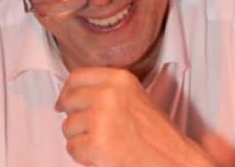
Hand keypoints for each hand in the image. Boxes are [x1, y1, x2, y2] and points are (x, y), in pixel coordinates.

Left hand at [56, 67, 214, 166]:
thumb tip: (75, 93)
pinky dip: (82, 155)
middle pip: (69, 100)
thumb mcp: (134, 95)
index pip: (77, 76)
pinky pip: (72, 148)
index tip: (63, 101)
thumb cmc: (155, 132)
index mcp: (119, 79)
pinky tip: (100, 154)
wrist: (171, 159)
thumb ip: (108, 88)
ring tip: (100, 142)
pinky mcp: (97, 144)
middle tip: (83, 127)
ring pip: (67, 126)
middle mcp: (109, 94)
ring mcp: (101, 118)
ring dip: (78, 138)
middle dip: (72, 116)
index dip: (67, 90)